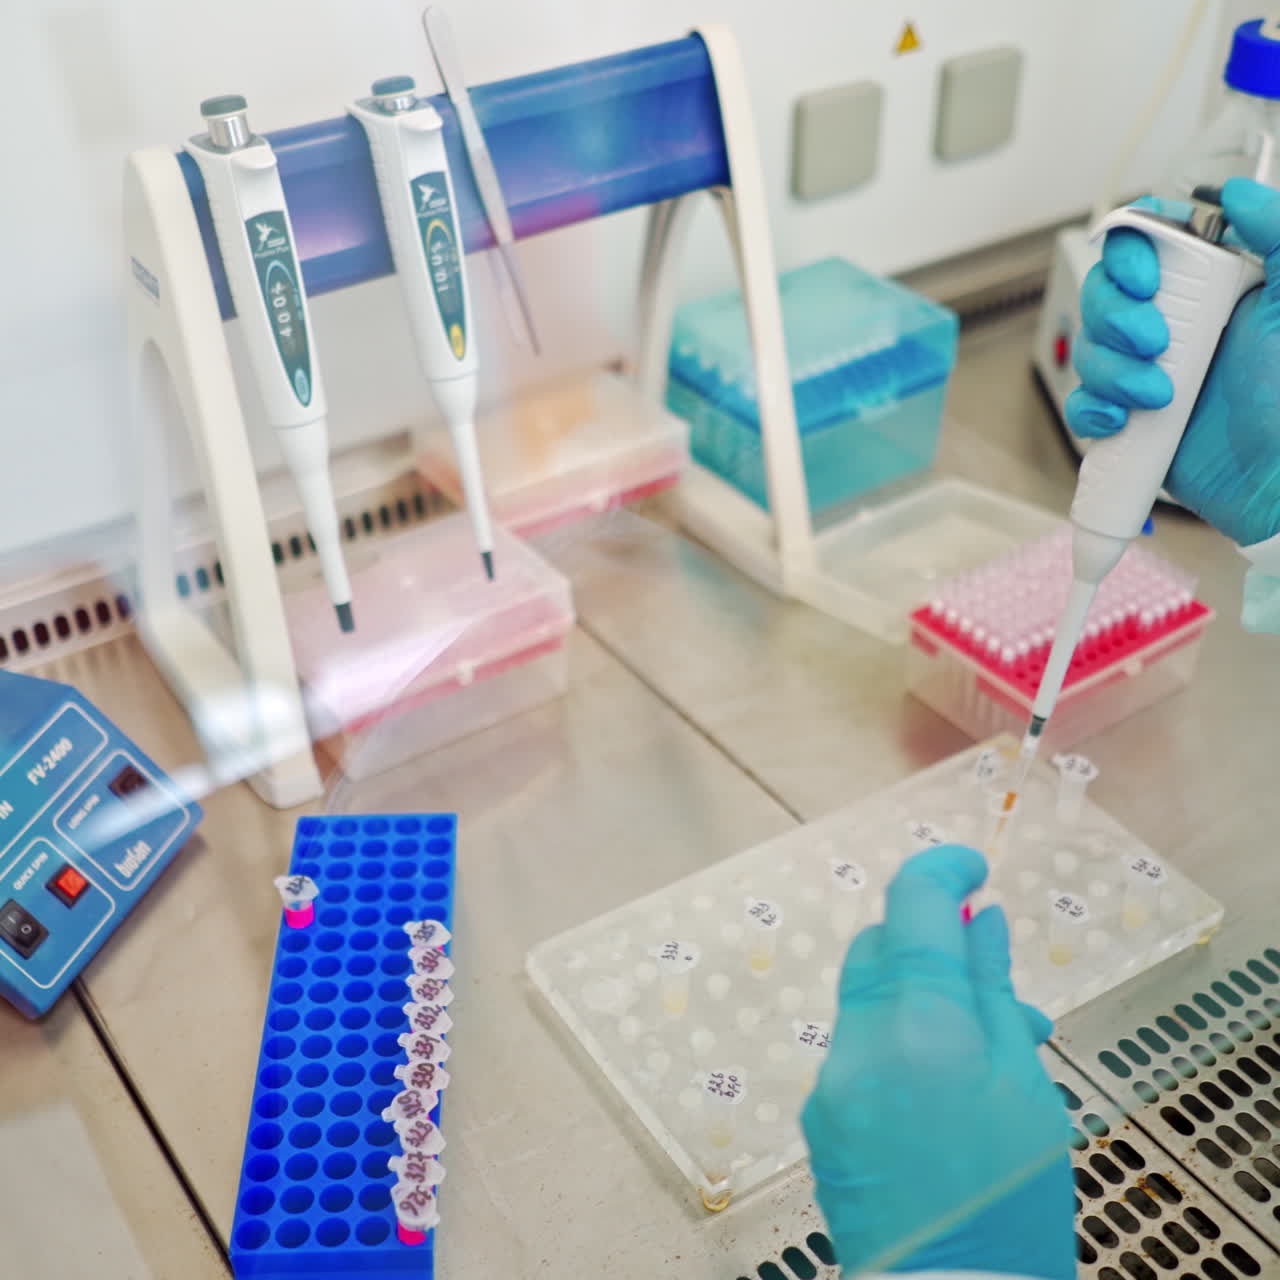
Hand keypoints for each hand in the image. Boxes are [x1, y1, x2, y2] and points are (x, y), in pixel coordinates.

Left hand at [801, 847, 1073, 1278]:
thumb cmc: (1008, 1198)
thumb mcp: (1024, 1086)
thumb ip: (991, 991)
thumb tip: (981, 918)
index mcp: (915, 1025)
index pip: (910, 905)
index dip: (943, 868)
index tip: (976, 866)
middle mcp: (855, 1041)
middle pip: (877, 948)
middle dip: (929, 944)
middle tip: (994, 979)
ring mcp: (830, 1082)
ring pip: (869, 1002)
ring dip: (921, 1002)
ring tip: (993, 1054)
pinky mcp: (820, 1120)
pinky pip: (858, 1053)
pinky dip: (900, 1048)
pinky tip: (947, 1095)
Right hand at [1066, 177, 1279, 548]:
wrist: (1274, 481)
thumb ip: (1276, 236)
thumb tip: (1237, 192)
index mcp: (1210, 284)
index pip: (1148, 241)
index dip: (1130, 251)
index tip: (1147, 278)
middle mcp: (1174, 322)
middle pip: (1103, 294)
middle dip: (1116, 319)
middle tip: (1156, 342)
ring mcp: (1146, 371)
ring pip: (1091, 351)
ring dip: (1114, 373)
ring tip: (1158, 397)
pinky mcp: (1128, 418)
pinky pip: (1083, 404)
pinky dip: (1093, 412)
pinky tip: (1124, 422)